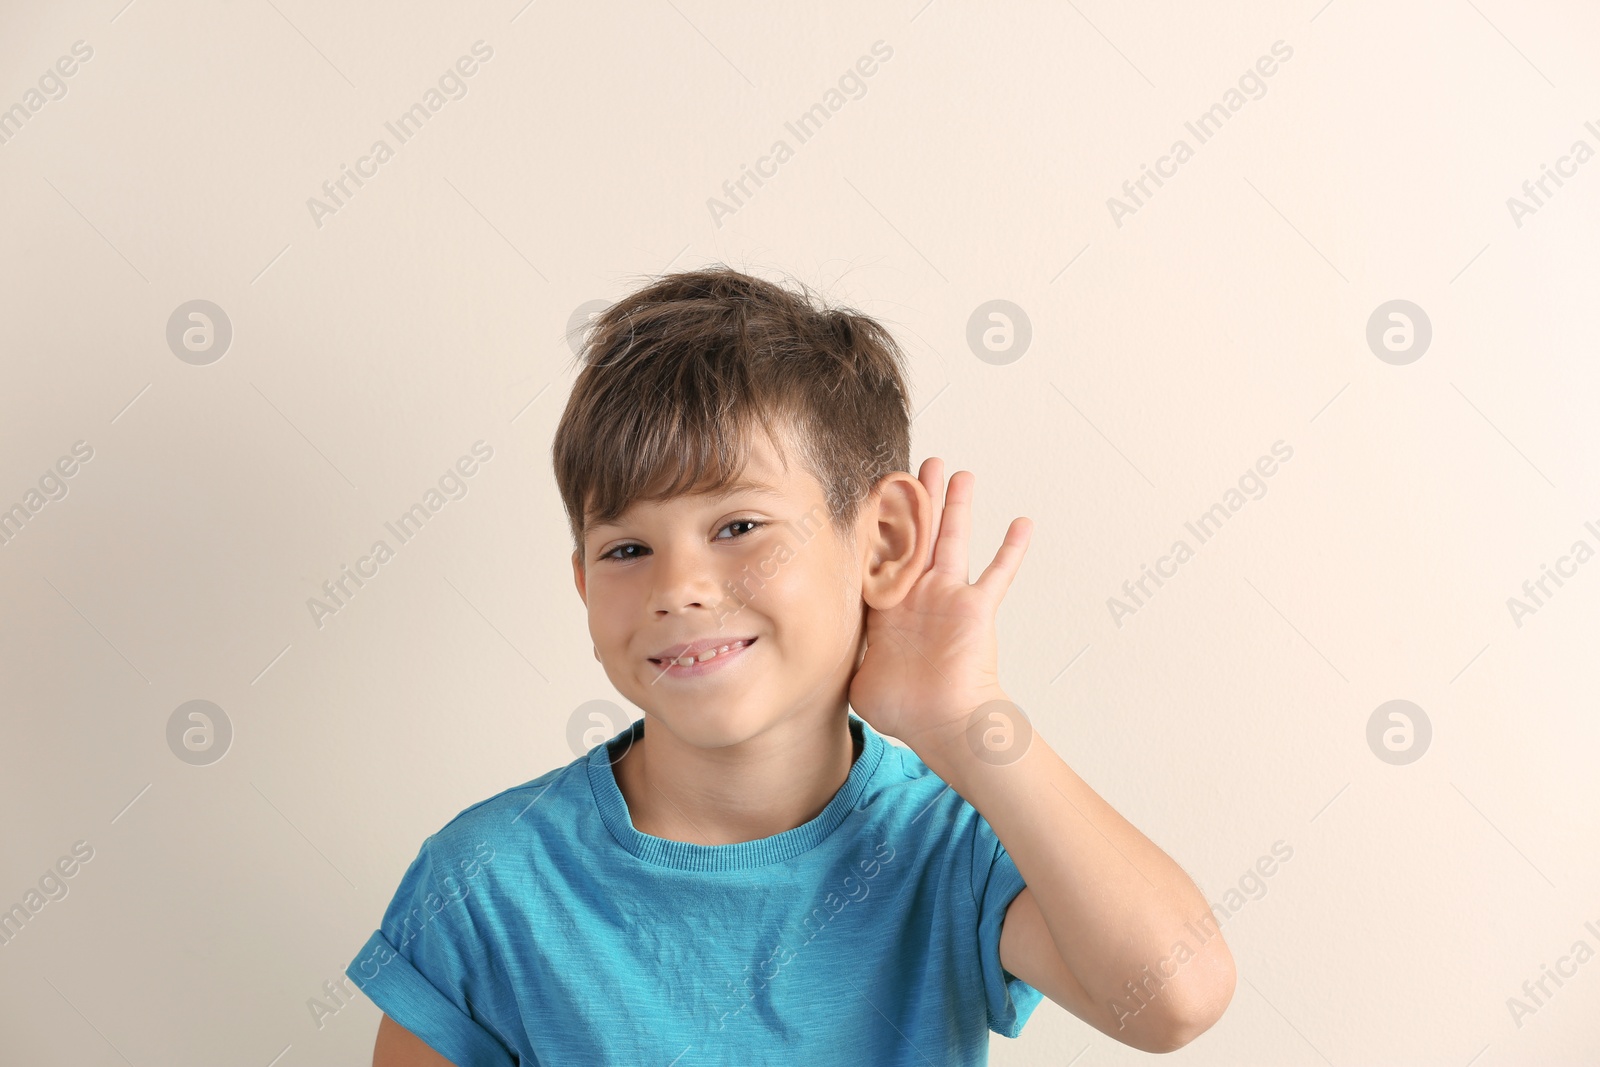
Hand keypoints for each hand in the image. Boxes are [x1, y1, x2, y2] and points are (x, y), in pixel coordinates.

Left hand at [848, 458, 1032, 755]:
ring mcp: (949, 598)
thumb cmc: (905, 710)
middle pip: (916, 535)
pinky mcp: (976, 607)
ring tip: (959, 473)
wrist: (942, 724)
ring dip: (957, 506)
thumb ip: (840, 651)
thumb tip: (812, 648)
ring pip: (953, 540)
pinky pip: (999, 572)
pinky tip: (1022, 522)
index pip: (879, 554)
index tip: (871, 493)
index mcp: (888, 606)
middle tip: (916, 466)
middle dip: (916, 500)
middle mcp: (918, 595)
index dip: (876, 524)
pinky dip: (1012, 549)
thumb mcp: (857, 675)